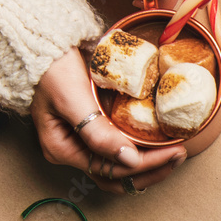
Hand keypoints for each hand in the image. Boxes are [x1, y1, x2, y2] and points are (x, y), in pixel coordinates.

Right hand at [30, 49, 186, 194]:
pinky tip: (160, 143)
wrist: (41, 43)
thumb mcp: (72, 98)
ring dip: (150, 166)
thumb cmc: (50, 67)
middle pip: (118, 177)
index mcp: (63, 150)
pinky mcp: (93, 130)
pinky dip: (142, 152)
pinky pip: (121, 151)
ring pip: (121, 169)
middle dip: (152, 171)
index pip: (113, 171)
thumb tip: (129, 160)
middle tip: (180, 155)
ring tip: (175, 153)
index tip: (174, 152)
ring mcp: (82, 143)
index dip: (148, 164)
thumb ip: (97, 132)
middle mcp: (73, 152)